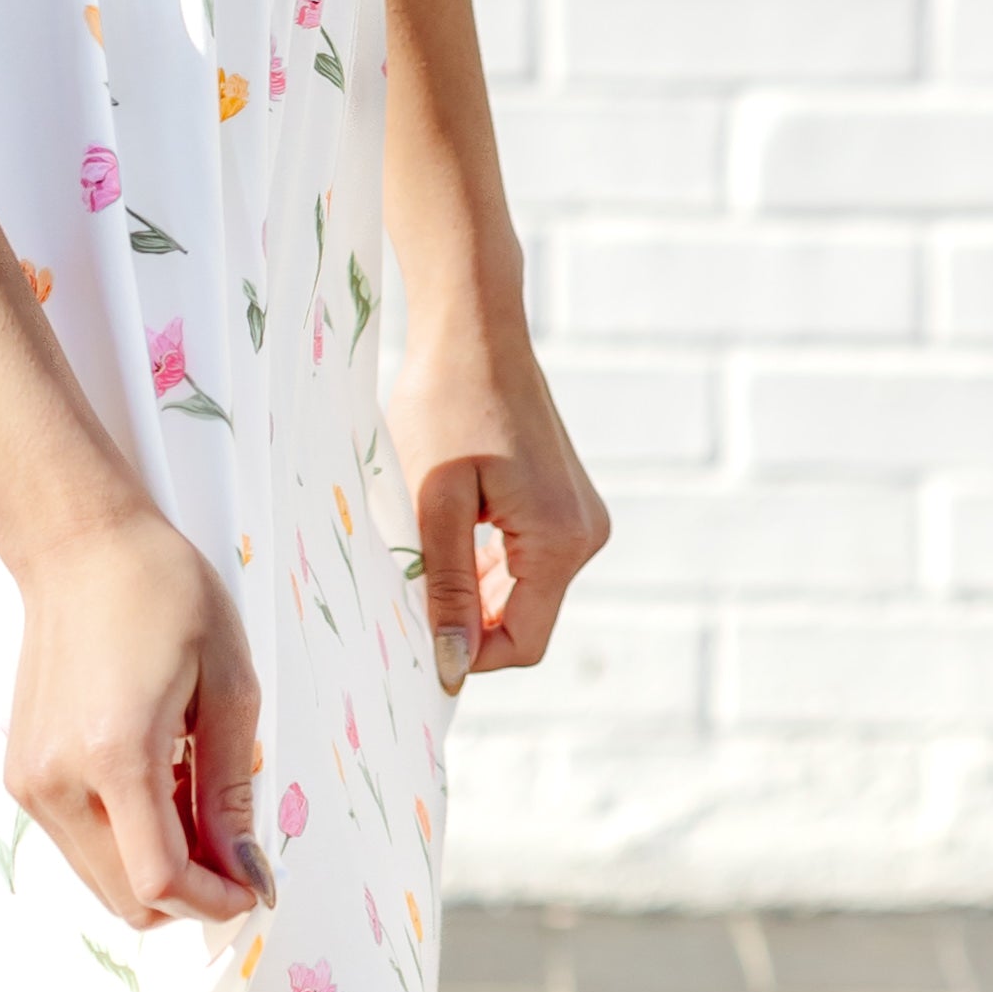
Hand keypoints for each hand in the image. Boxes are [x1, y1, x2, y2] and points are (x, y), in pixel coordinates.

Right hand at [3, 499, 271, 929]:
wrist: (79, 547)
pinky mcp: (21, 775)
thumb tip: (245, 874)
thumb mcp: (226, 685)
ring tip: (189, 793)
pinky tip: (154, 780)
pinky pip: (81, 846)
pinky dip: (125, 841)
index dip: (213, 901)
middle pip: (127, 897)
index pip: (159, 879)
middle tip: (231, 844)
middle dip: (189, 891)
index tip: (251, 887)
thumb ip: (231, 791)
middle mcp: (58, 779)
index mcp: (114, 753)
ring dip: (156, 867)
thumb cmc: (161, 593)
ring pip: (102, 881)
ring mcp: (30, 781)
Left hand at [392, 325, 608, 697]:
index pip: (522, 642)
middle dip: (467, 618)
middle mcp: (585, 535)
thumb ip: (446, 586)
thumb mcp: (434, 501)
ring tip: (420, 552)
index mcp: (561, 541)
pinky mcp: (566, 501)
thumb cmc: (446, 404)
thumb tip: (453, 663)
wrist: (475, 329)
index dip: (468, 653)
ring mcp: (581, 517)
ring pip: (524, 589)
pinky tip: (446, 533)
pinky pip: (527, 557)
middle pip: (525, 618)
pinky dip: (486, 561)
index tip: (415, 636)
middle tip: (407, 592)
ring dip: (472, 588)